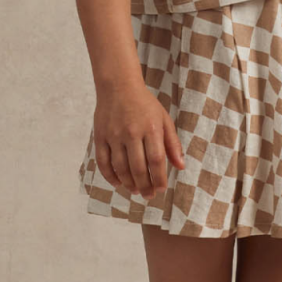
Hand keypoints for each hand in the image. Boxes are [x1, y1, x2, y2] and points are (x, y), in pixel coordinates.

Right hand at [93, 83, 185, 198]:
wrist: (118, 86)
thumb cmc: (145, 104)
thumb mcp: (164, 119)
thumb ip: (172, 143)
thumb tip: (181, 166)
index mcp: (151, 128)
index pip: (156, 160)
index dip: (159, 178)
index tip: (161, 189)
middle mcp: (132, 132)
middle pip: (138, 167)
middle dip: (144, 186)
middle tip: (148, 195)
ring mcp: (114, 135)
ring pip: (120, 167)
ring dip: (128, 183)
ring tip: (135, 190)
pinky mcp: (100, 136)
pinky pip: (103, 161)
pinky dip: (110, 175)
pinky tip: (118, 183)